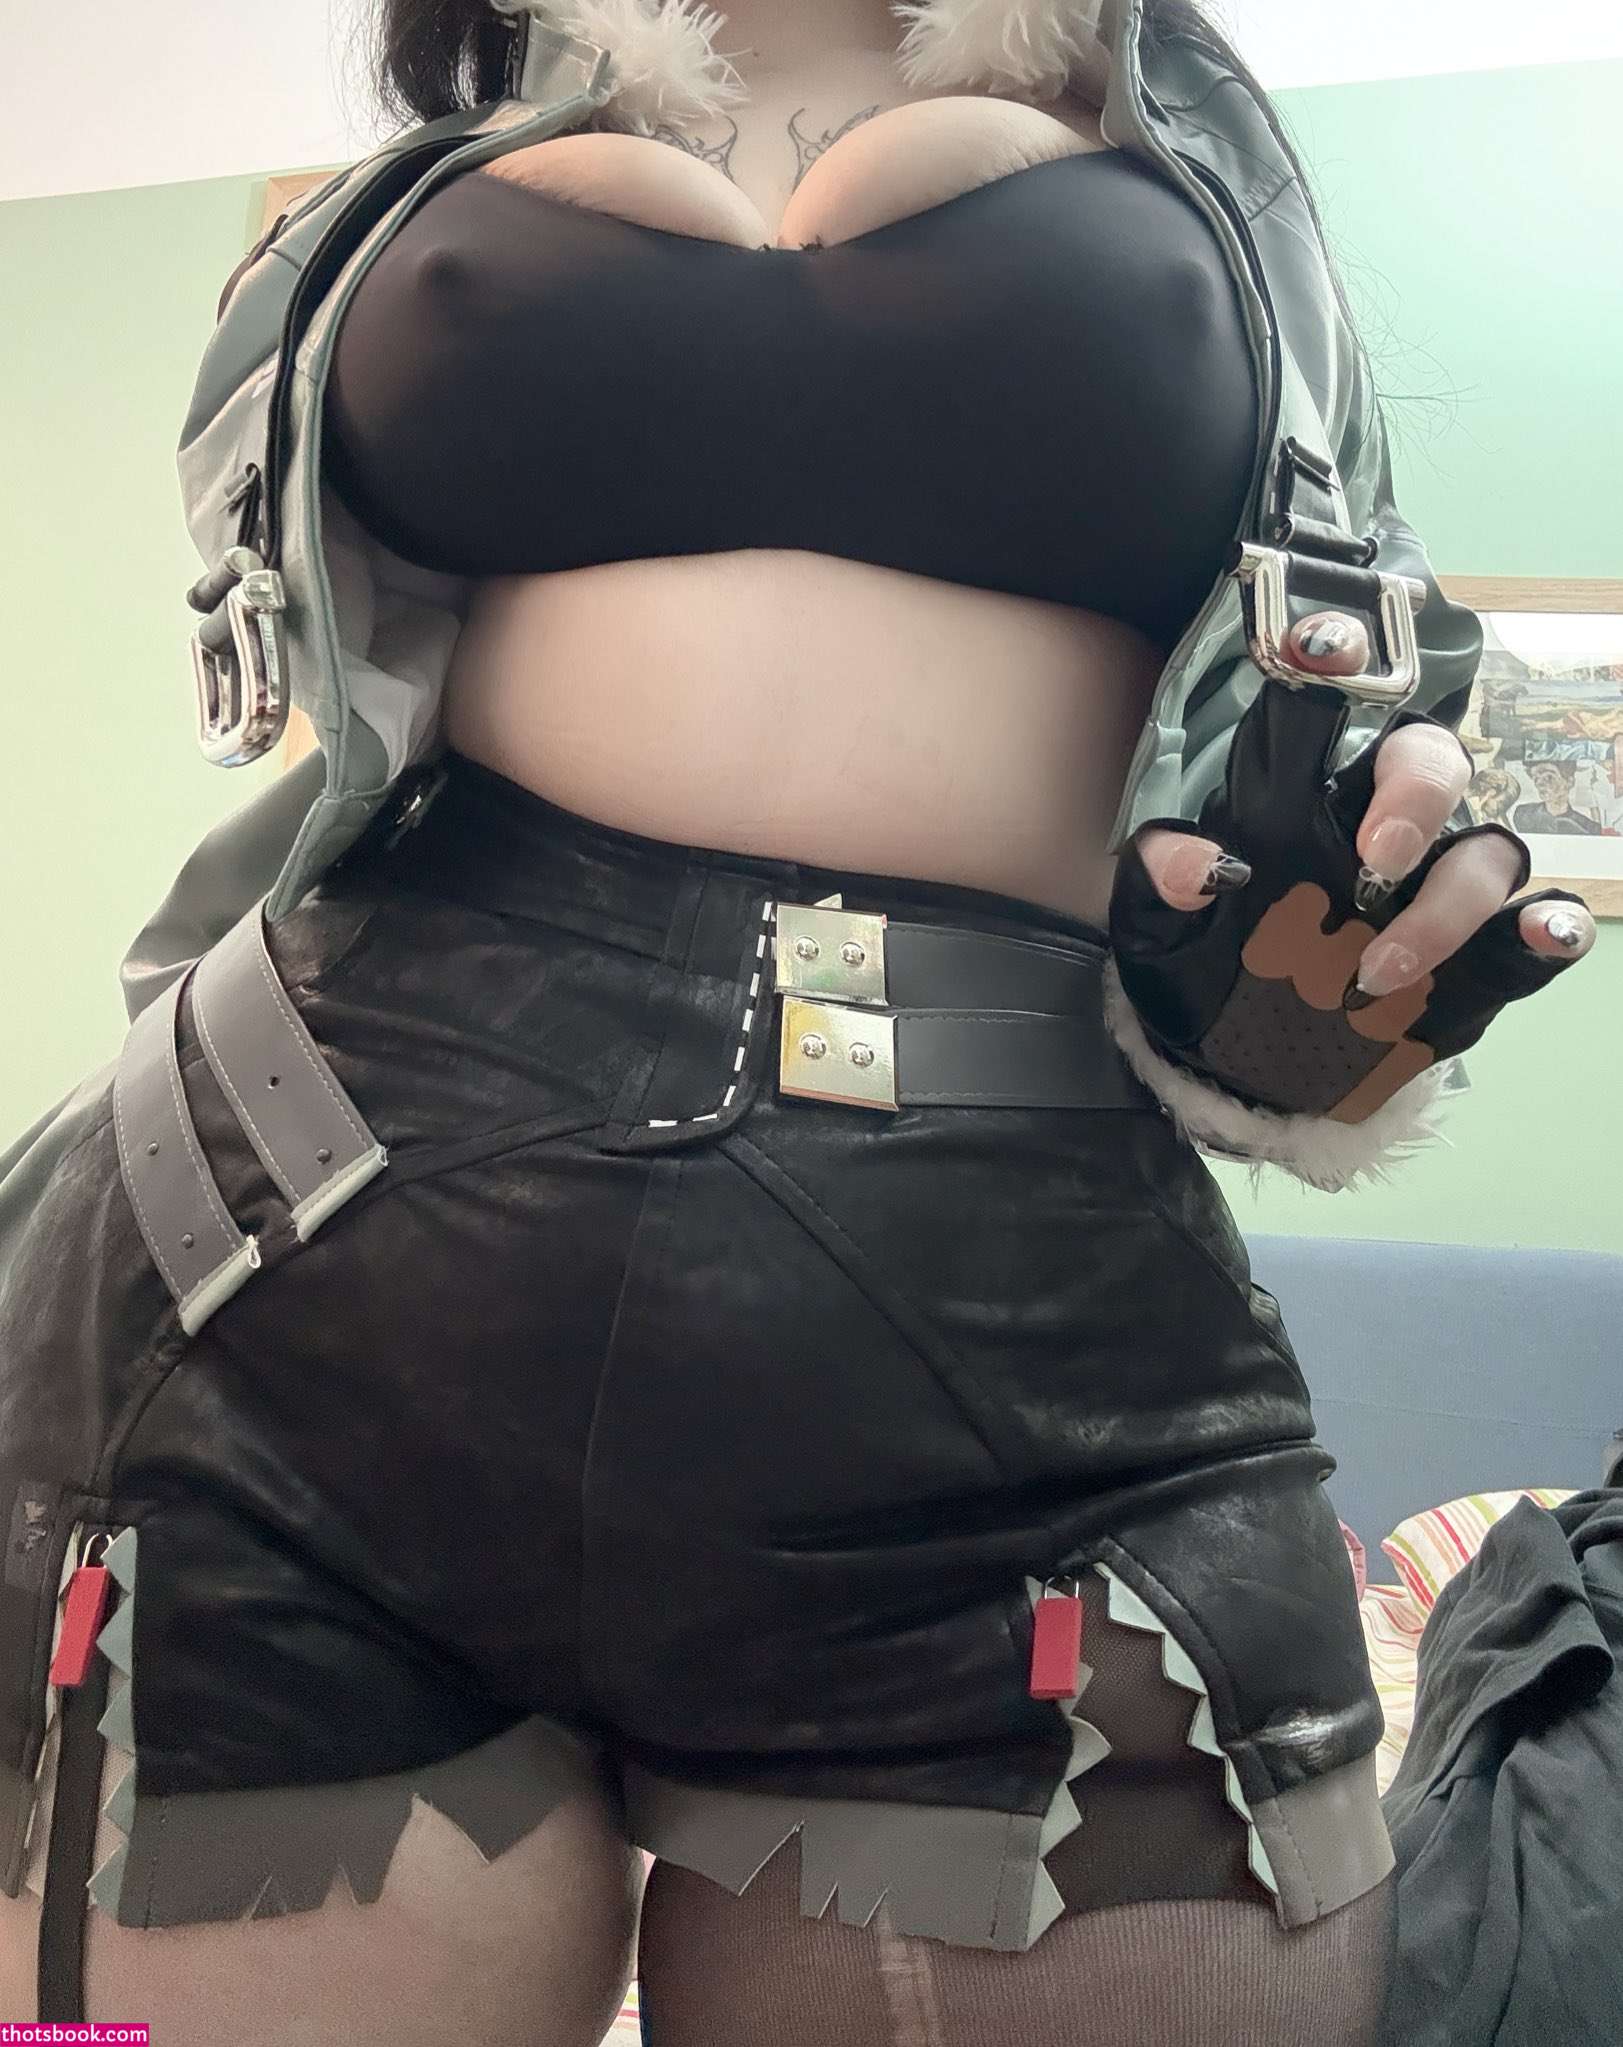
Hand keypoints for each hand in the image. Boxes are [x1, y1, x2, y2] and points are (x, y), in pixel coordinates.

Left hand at [1110, 610, 1595, 1125]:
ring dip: (1451, 905)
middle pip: (1429, 766)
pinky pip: (1529, 933)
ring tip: (1380, 970)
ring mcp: (1436, 891)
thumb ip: (1165, 878)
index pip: (1319, 715)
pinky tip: (1541, 935)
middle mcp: (1382, 826)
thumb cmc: (1201, 962)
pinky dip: (1546, 932)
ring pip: (1487, 854)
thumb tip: (1196, 866)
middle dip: (1414, 798)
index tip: (1322, 647)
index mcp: (1300, 794)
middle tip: (1371, 862)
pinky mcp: (1474, 963)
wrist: (1229, 1057)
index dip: (1332, 664)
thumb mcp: (1156, 922)